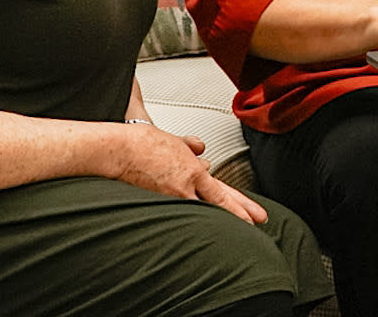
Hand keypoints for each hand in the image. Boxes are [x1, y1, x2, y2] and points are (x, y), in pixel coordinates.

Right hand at [114, 122, 268, 223]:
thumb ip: (190, 146)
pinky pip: (177, 217)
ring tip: (233, 235)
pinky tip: (197, 237)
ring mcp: (171, 198)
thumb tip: (201, 148)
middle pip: (219, 205)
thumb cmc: (142, 143)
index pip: (223, 192)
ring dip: (215, 223)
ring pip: (199, 214)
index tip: (255, 215)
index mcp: (193, 170)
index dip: (241, 205)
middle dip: (240, 215)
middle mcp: (186, 186)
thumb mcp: (174, 141)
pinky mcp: (155, 205)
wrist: (119, 149)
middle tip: (258, 225)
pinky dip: (188, 223)